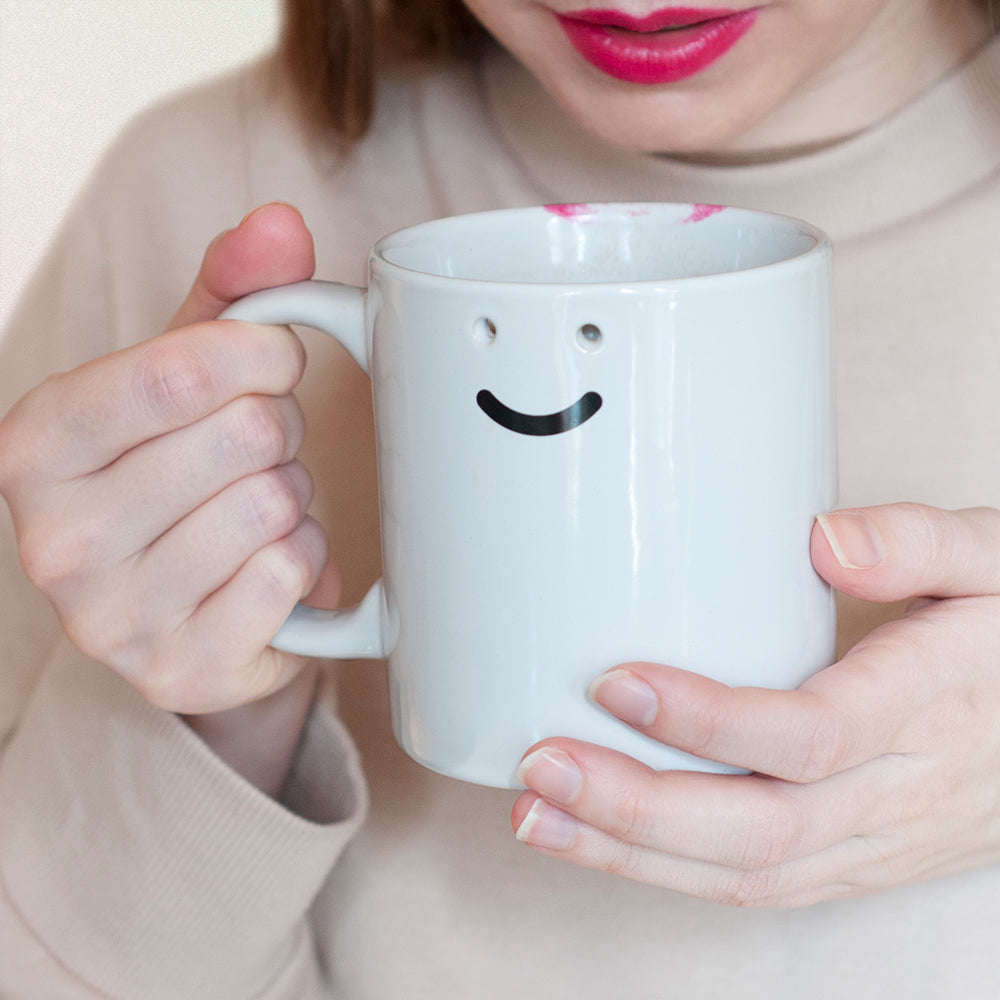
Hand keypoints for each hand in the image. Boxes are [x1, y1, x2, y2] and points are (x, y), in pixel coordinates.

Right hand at [0, 203, 333, 714]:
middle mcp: (55, 538)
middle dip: (277, 430)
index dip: (258, 354)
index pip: (173, 370)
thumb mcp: (182, 377)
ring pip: (274, 506)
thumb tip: (282, 222)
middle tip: (258, 450)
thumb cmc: (176, 473)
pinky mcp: (182, 669)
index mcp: (36, 445)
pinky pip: (292, 575)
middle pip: (240, 435)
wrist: (178, 605)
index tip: (276, 362)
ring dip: (293, 496)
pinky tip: (268, 564)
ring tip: (256, 507)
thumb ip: (229, 294)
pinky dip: (304, 557)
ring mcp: (114, 618)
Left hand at [512, 503, 999, 907]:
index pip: (811, 734)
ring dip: (631, 854)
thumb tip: (820, 538)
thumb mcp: (995, 559)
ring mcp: (878, 841)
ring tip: (538, 816)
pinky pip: (760, 886)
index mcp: (932, 705)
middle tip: (541, 766)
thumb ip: (916, 539)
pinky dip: (670, 874)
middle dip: (637, 807)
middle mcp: (902, 790)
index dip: (708, 720)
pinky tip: (602, 843)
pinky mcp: (856, 861)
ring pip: (749, 874)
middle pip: (761, 827)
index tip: (616, 681)